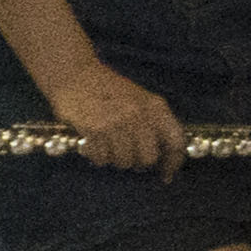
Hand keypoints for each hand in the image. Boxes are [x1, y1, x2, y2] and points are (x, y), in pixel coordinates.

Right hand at [51, 65, 187, 176]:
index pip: (175, 141)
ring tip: (107, 145)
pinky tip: (93, 144)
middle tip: (127, 156)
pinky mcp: (95, 129)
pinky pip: (102, 159)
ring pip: (124, 162)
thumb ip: (152, 123)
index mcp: (155, 106)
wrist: (75, 75)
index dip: (173, 162)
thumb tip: (162, 157)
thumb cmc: (109, 89)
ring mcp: (117, 122)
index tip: (166, 175)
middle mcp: (139, 115)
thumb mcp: (139, 99)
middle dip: (138, 163)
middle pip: (148, 158)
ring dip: (115, 159)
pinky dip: (98, 157)